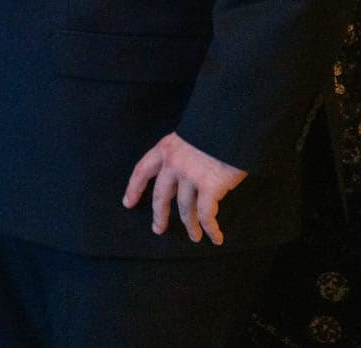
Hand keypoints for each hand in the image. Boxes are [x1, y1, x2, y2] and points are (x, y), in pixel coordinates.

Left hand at [122, 132, 246, 244]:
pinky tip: (215, 237)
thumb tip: (184, 176)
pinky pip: (206, 214)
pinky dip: (210, 229)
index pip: (142, 170)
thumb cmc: (214, 128)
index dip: (134, 188)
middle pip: (160, 195)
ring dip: (190, 226)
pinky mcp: (209, 186)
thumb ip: (182, 154)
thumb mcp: (189, 136)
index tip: (128, 202)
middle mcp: (173, 164)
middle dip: (159, 214)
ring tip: (194, 237)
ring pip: (185, 209)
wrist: (232, 122)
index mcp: (165, 148)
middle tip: (158, 228)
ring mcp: (190, 176)